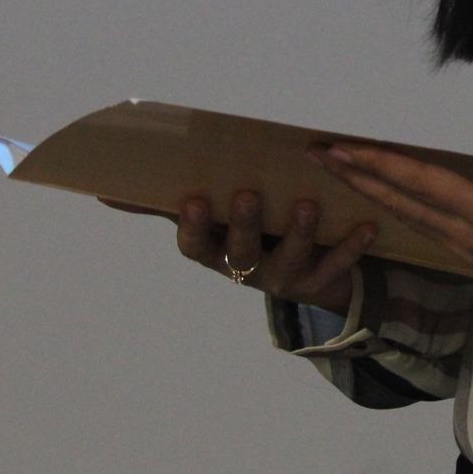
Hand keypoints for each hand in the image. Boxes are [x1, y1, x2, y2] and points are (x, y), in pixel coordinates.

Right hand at [170, 190, 375, 314]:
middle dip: (244, 225)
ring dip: (299, 234)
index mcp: (216, 252)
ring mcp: (285, 278)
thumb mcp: (205, 220)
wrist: (298, 273)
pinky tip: (368, 225)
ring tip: (308, 205)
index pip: (195, 246)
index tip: (192, 200)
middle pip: (241, 253)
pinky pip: (338, 267)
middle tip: (247, 195)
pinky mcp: (320, 282)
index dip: (192, 227)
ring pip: (290, 260)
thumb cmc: (243, 232)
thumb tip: (104, 191)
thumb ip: (158, 205)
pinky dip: (353, 247)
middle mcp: (247, 270)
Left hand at [311, 128, 472, 330]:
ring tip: (335, 168)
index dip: (380, 164)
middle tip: (314, 153)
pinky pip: (423, 224)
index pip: (424, 185)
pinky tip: (378, 192)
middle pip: (402, 203)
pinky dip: (392, 204)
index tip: (341, 147)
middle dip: (356, 177)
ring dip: (369, 191)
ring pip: (408, 217)